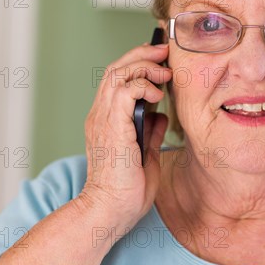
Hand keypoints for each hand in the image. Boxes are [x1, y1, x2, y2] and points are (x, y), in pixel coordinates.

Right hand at [79, 42, 170, 229]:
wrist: (109, 213)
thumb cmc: (126, 192)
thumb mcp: (145, 155)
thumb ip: (149, 132)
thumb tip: (160, 115)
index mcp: (106, 121)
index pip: (117, 80)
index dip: (138, 64)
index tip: (161, 60)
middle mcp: (100, 115)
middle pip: (115, 69)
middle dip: (142, 53)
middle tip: (164, 51)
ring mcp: (102, 120)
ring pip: (118, 73)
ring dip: (144, 65)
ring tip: (165, 69)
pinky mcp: (112, 127)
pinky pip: (125, 91)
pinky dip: (144, 85)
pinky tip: (159, 95)